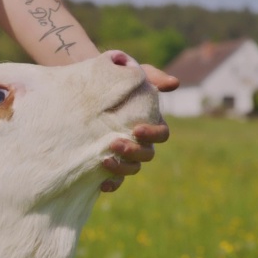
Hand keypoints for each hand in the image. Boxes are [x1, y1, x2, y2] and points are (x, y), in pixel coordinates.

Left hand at [101, 62, 176, 192]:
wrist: (83, 87)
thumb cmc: (112, 79)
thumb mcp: (131, 73)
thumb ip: (152, 76)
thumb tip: (174, 83)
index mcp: (150, 123)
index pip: (162, 134)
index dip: (152, 134)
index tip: (136, 129)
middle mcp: (140, 141)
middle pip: (147, 155)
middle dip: (133, 151)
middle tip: (114, 143)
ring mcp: (125, 153)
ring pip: (133, 169)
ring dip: (122, 168)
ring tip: (104, 160)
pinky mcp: (109, 161)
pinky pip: (116, 180)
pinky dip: (112, 184)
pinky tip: (102, 184)